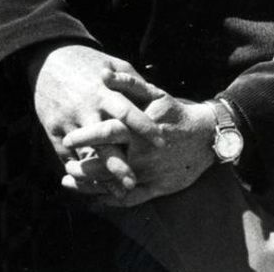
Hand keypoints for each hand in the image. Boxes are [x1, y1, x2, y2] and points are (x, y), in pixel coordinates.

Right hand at [26, 44, 165, 194]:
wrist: (47, 58)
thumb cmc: (87, 62)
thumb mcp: (113, 63)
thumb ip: (134, 83)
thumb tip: (158, 100)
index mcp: (104, 92)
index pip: (127, 113)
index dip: (145, 129)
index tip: (162, 144)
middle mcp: (86, 109)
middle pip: (105, 141)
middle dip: (119, 164)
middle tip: (134, 183)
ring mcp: (68, 121)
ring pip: (86, 154)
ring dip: (101, 176)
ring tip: (118, 193)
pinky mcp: (53, 129)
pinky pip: (67, 156)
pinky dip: (80, 171)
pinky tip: (94, 185)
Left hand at [61, 72, 218, 206]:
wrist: (207, 136)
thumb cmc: (175, 113)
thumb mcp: (154, 94)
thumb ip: (127, 83)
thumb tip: (102, 73)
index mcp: (138, 129)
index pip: (106, 133)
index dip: (84, 137)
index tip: (66, 138)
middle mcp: (142, 154)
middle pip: (105, 163)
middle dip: (82, 167)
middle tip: (66, 166)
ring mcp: (150, 173)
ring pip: (113, 184)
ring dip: (90, 185)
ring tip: (71, 181)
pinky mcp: (157, 188)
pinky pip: (131, 199)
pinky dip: (111, 200)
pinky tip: (96, 197)